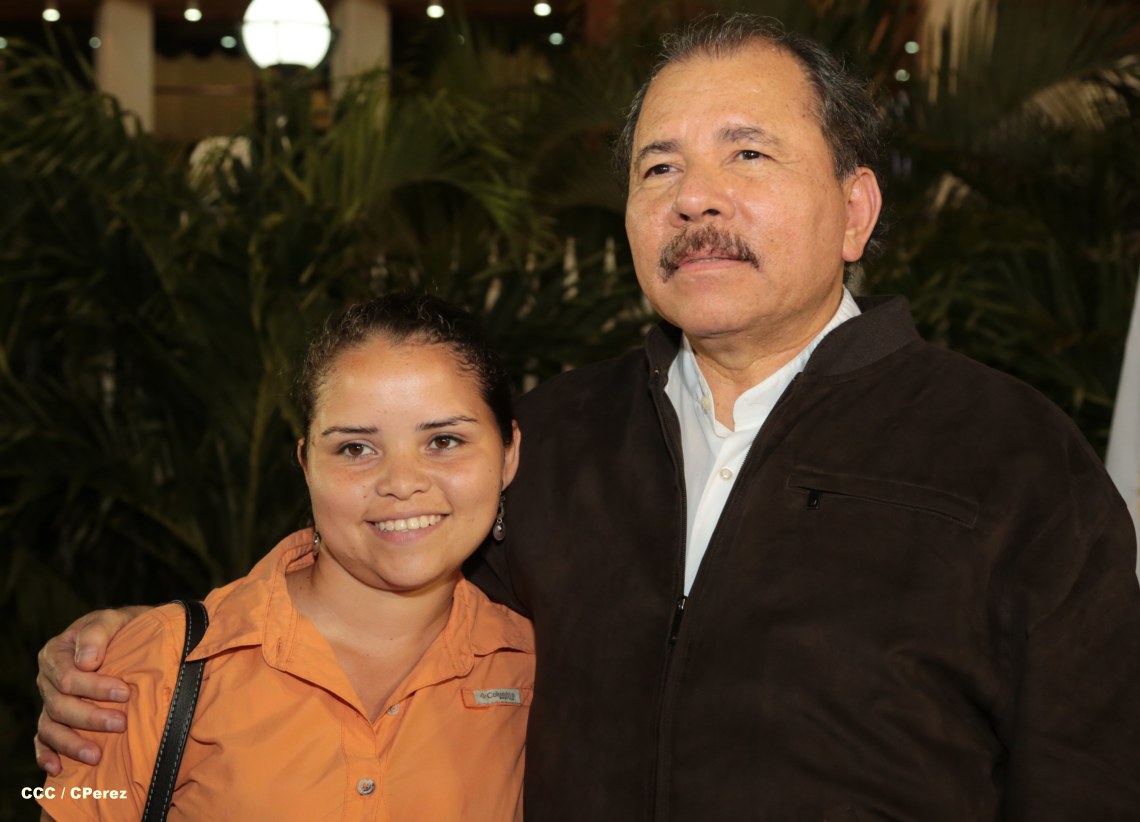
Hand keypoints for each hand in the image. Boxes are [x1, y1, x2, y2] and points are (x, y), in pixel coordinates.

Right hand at [34, 607, 148, 773]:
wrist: (130, 636)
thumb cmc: (121, 628)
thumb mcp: (112, 619)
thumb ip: (98, 632)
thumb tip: (87, 660)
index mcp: (57, 653)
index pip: (68, 677)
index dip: (94, 688)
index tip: (124, 693)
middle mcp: (48, 679)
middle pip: (59, 705)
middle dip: (90, 718)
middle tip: (121, 724)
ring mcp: (50, 700)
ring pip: (50, 727)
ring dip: (71, 743)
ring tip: (96, 755)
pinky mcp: (55, 718)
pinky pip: (43, 739)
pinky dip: (46, 755)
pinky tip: (57, 768)